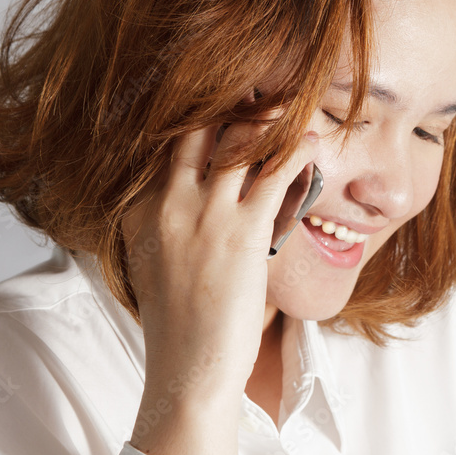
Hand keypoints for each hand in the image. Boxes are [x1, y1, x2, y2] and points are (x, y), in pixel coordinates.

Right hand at [121, 116, 317, 454]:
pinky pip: (275, 176)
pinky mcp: (241, 232)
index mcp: (142, 209)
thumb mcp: (154, 260)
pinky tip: (313, 141)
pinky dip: (297, 152)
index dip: (199, 116)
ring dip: (268, 118)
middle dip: (230, 105)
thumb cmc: (180, 321)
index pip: (168, 144)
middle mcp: (168, 202)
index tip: (224, 98)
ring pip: (237, 143)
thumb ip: (165, 220)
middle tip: (257, 87)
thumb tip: (186, 194)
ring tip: (290, 101)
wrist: (188, 367)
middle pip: (198, 131)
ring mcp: (203, 215)